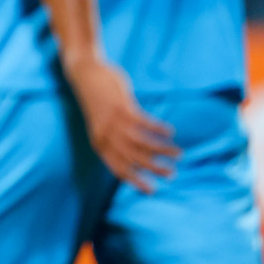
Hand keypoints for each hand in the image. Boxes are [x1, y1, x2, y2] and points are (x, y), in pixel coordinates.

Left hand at [67, 56, 177, 192]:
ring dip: (162, 150)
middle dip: (154, 169)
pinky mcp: (122, 106)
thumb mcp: (101, 125)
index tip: (153, 189)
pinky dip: (158, 128)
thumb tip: (139, 155)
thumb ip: (116, 141)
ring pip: (142, 142)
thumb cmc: (97, 102)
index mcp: (100, 144)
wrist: (85, 74)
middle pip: (133, 159)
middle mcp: (106, 136)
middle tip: (172, 174)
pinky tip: (170, 132)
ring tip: (178, 154)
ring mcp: (113, 121)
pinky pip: (143, 122)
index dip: (136, 180)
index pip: (118, 168)